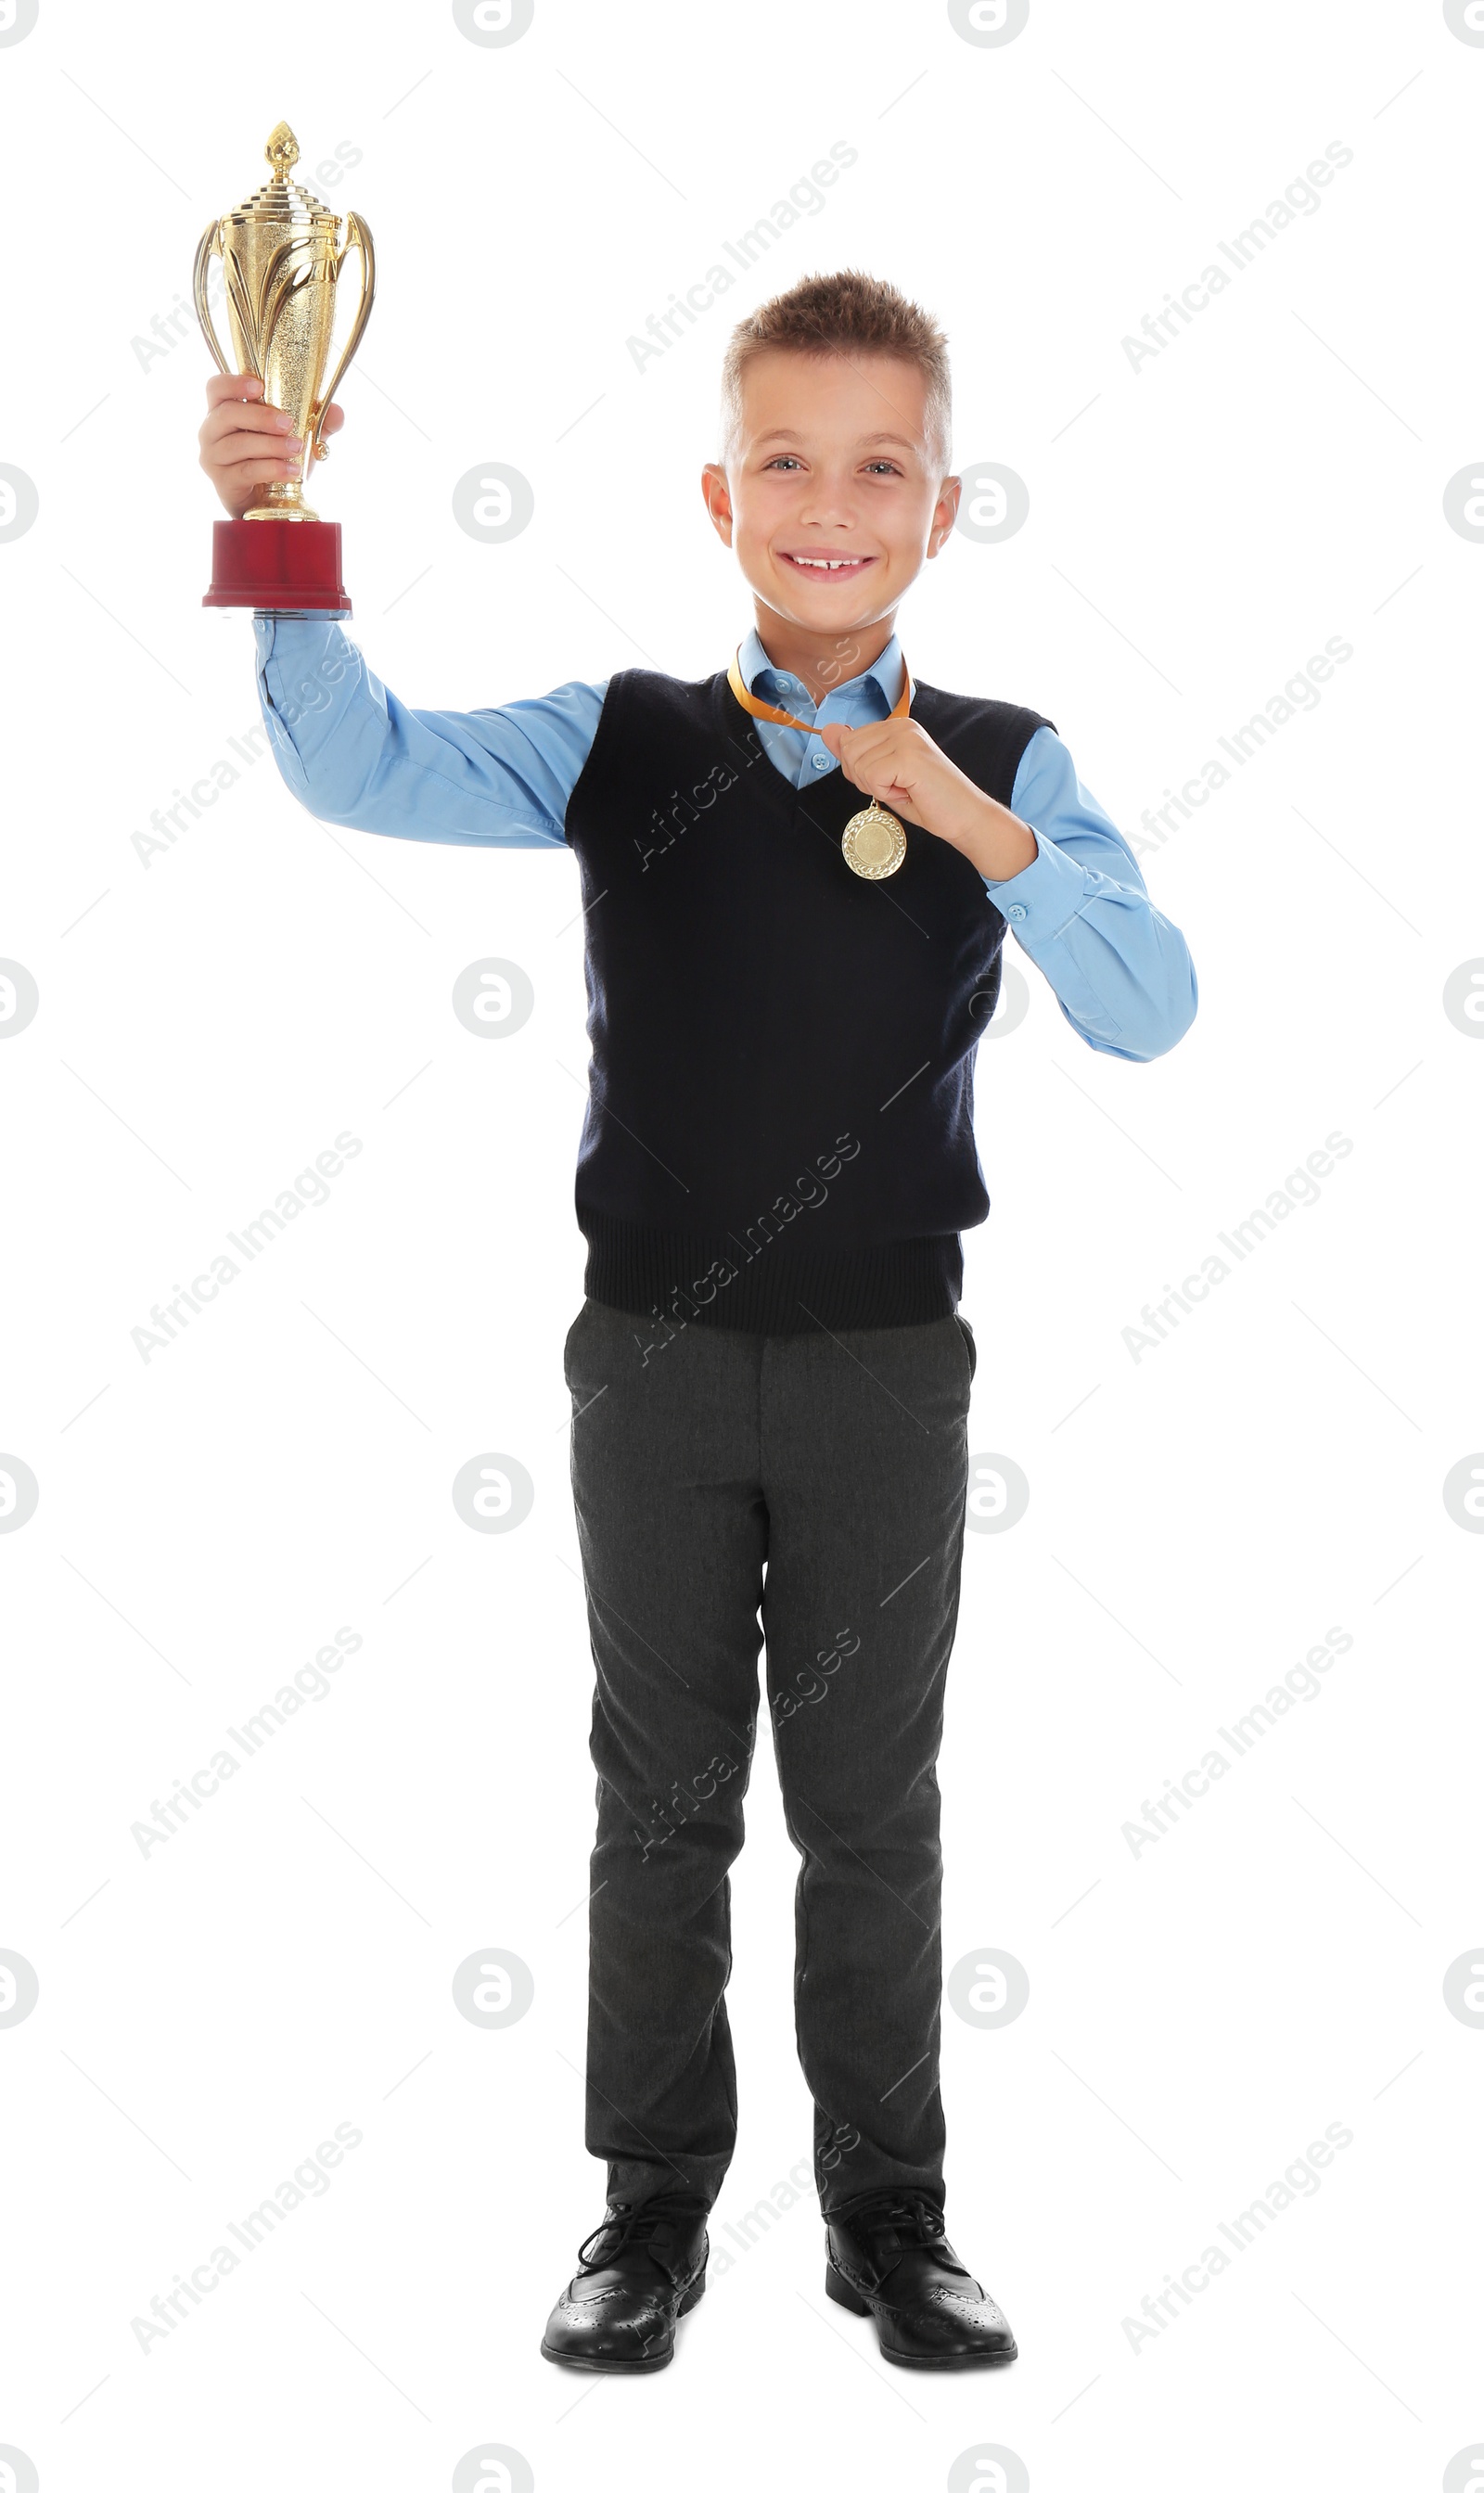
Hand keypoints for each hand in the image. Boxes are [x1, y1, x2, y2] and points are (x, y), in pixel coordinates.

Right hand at [198, 371, 344, 519]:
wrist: (267, 502)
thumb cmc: (275, 459)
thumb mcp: (297, 435)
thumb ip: (317, 421)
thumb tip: (337, 412)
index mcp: (224, 410)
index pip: (216, 387)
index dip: (233, 382)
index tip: (259, 385)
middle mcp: (212, 431)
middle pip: (227, 414)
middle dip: (260, 417)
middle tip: (288, 424)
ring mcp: (213, 457)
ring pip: (237, 445)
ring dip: (270, 445)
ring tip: (296, 448)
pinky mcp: (222, 482)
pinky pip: (246, 471)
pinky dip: (271, 469)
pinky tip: (292, 471)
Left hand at [817, 717, 1037, 880]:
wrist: (964, 816)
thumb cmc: (928, 799)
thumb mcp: (883, 776)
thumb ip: (854, 753)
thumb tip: (827, 731)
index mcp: (896, 726)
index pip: (849, 742)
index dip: (861, 771)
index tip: (891, 779)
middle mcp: (901, 725)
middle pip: (849, 751)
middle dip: (865, 778)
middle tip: (897, 786)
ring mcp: (906, 738)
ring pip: (858, 765)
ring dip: (877, 787)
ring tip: (906, 788)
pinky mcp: (909, 756)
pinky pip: (872, 777)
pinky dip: (886, 793)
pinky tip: (909, 791)